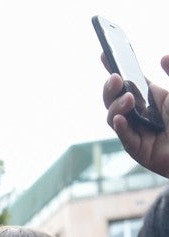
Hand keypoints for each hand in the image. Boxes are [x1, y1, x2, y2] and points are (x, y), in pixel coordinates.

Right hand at [104, 55, 168, 177]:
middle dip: (110, 89)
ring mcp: (138, 132)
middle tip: (115, 78)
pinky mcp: (139, 150)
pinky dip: (121, 128)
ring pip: (114, 118)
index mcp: (151, 99)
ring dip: (116, 107)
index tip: (105, 54)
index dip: (115, 68)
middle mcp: (141, 115)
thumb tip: (162, 57)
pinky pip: (125, 139)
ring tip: (129, 99)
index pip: (128, 82)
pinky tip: (120, 119)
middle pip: (113, 100)